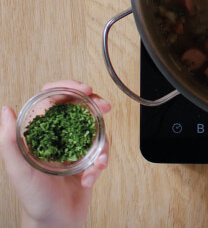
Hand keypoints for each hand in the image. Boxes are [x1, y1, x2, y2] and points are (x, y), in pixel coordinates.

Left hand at [0, 80, 110, 227]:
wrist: (56, 224)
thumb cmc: (34, 200)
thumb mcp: (18, 170)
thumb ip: (9, 140)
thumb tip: (5, 110)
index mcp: (39, 133)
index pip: (53, 99)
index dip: (69, 88)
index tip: (84, 90)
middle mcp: (58, 135)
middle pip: (79, 106)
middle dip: (95, 105)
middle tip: (104, 107)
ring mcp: (75, 146)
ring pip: (96, 128)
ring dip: (102, 142)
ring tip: (97, 160)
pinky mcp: (89, 159)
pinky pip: (103, 150)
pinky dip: (102, 161)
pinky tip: (92, 175)